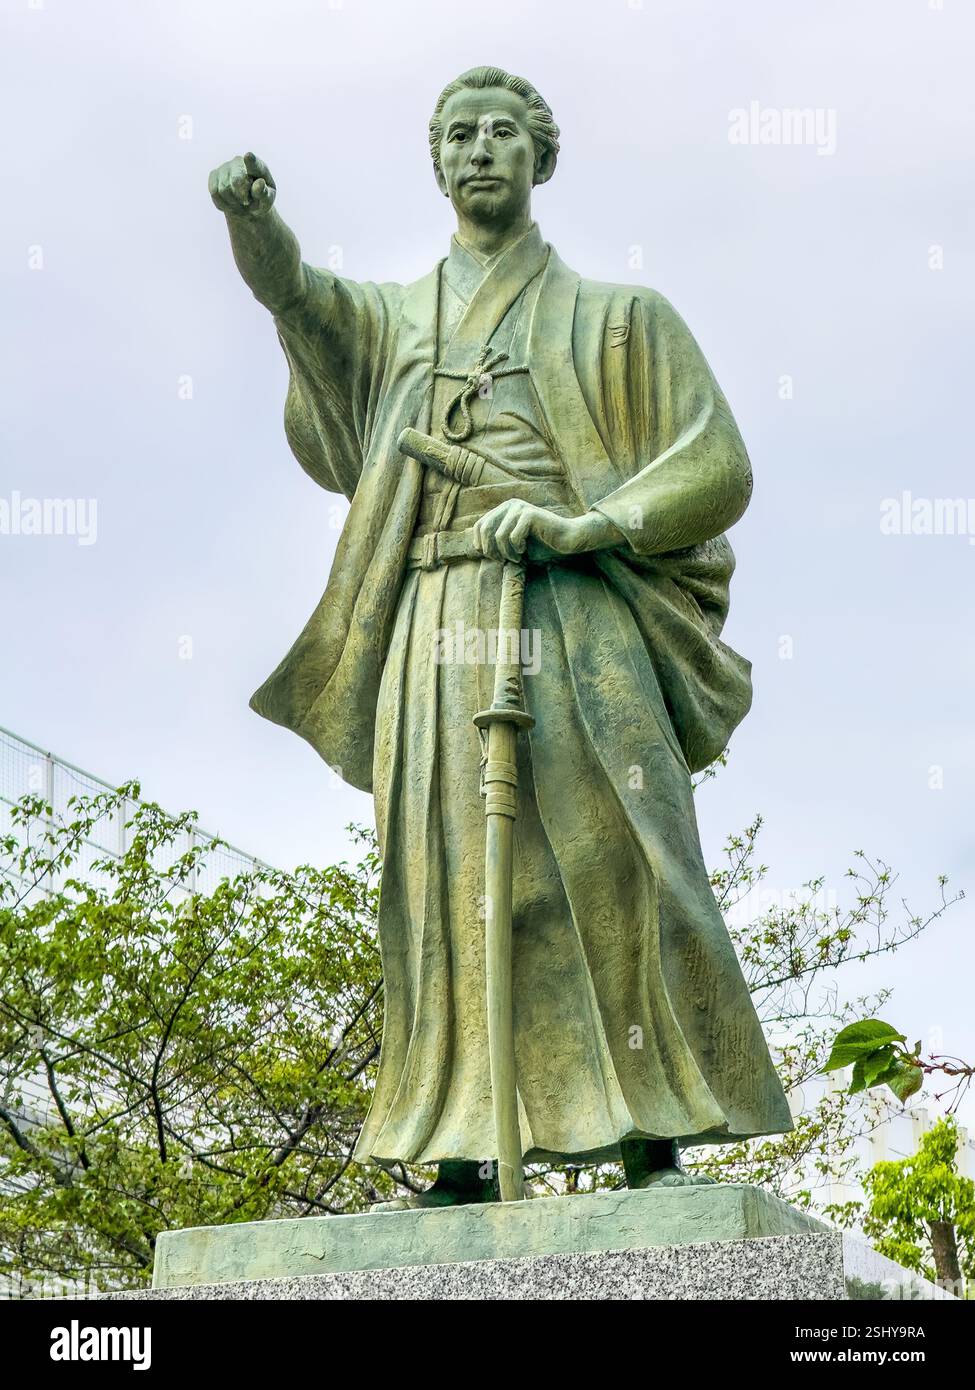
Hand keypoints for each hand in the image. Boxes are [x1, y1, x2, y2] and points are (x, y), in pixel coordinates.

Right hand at [208, 152, 275, 216]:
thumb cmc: (259, 200)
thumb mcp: (266, 200)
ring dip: (232, 203)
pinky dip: (223, 203)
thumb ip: (264, 193)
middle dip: (241, 197)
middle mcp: (239, 161)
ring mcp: (225, 166)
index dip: (250, 160)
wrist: (245, 204)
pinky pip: (215, 193)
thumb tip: (260, 183)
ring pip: (223, 190)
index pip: (254, 163)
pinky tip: (230, 203)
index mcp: (257, 166)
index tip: (249, 157)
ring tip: (239, 204)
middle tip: (247, 203)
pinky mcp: (214, 174)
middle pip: (236, 181)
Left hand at [473, 500, 623, 561]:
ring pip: (499, 536)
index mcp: (504, 509)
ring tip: (516, 558)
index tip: (492, 557)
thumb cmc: (541, 543)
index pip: (479, 526)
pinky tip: (524, 552)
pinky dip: (516, 549)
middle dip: (490, 550)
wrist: (567, 538)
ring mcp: (520, 508)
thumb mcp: (514, 542)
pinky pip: (512, 537)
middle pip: (485, 529)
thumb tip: (474, 548)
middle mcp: (510, 505)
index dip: (480, 544)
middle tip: (502, 560)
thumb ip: (497, 541)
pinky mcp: (529, 515)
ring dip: (505, 553)